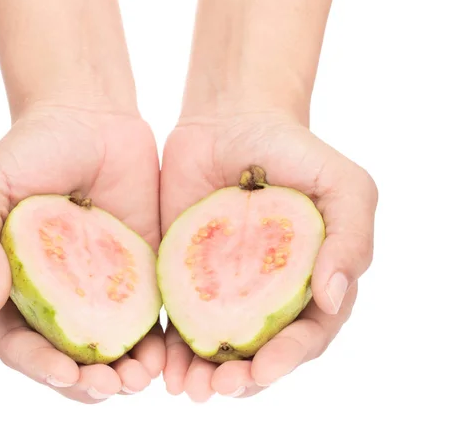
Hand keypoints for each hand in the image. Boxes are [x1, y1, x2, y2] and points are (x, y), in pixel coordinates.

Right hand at [0, 104, 164, 402]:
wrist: (89, 119)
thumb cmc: (29, 150)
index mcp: (14, 287)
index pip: (20, 344)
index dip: (39, 365)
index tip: (66, 372)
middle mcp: (58, 297)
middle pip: (68, 358)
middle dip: (86, 382)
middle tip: (112, 388)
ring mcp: (101, 288)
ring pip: (110, 349)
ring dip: (124, 375)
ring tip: (140, 381)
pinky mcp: (141, 274)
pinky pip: (149, 319)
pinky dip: (156, 346)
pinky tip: (166, 356)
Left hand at [160, 110, 377, 401]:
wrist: (231, 120)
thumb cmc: (294, 151)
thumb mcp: (343, 185)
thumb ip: (351, 238)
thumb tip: (335, 300)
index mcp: (313, 284)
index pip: (307, 336)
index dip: (288, 359)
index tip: (262, 369)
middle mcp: (269, 295)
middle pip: (260, 353)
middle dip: (241, 379)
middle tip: (217, 388)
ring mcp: (224, 288)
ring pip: (217, 348)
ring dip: (202, 376)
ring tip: (184, 389)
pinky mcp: (184, 276)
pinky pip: (177, 321)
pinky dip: (168, 350)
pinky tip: (158, 365)